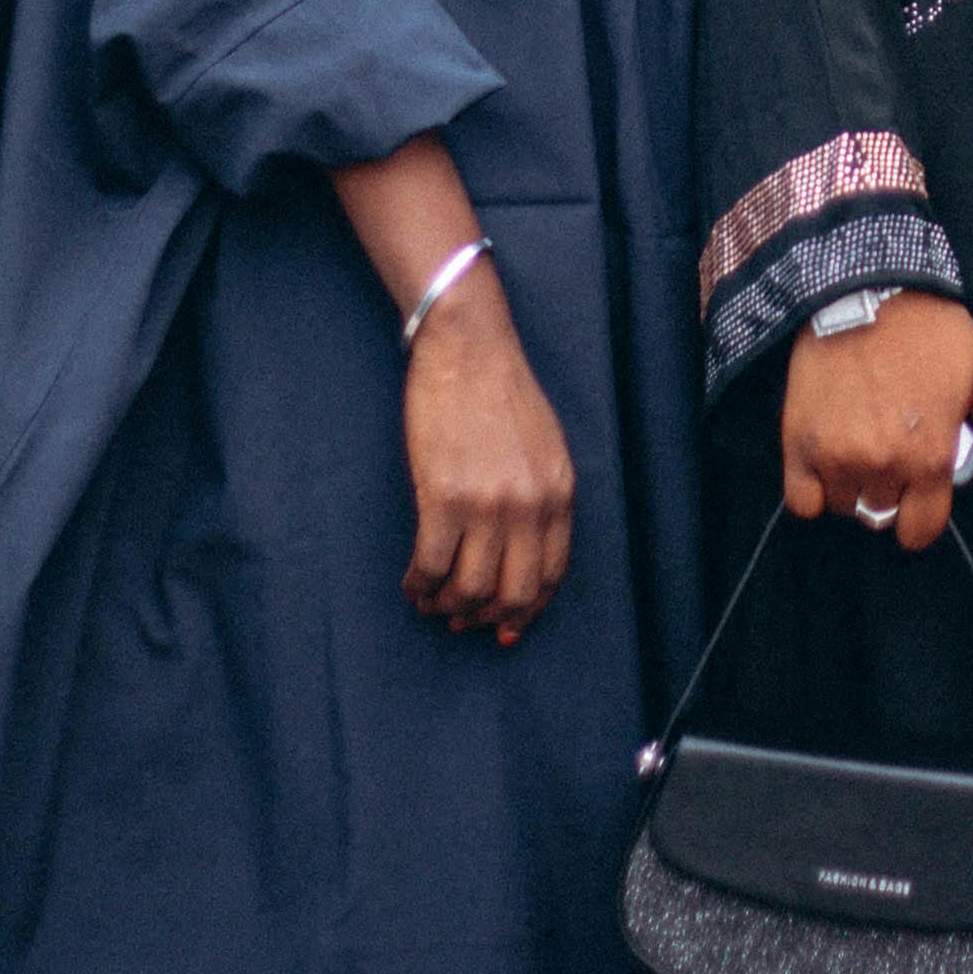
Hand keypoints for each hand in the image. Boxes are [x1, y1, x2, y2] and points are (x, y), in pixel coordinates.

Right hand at [400, 259, 578, 643]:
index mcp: (559, 493)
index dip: (528, 610)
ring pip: (470, 589)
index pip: (552, 574)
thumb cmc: (500, 391)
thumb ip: (542, 495)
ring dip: (448, 607)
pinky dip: (420, 585)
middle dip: (486, 618)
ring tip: (432, 603)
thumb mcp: (544, 446)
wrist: (467, 347)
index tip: (506, 626)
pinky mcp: (444, 498)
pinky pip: (432, 565)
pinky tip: (413, 584)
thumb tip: (524, 546)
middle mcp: (530, 506)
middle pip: (514, 593)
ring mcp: (488, 505)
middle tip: (463, 622)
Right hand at [776, 293, 972, 550]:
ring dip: (853, 486)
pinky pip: (803, 500)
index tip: (919, 496)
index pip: (921, 531)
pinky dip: (814, 489)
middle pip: (881, 515)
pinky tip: (828, 461)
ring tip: (860, 447)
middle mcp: (882, 465)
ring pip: (845, 506)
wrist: (866, 289)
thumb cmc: (929, 331)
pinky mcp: (799, 442)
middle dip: (890, 491)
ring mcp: (836, 456)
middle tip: (891, 452)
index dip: (922, 517)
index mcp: (930, 457)